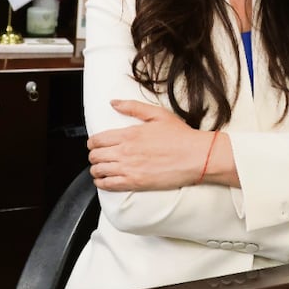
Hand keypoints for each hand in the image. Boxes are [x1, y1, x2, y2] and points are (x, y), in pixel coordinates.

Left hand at [87, 99, 213, 191]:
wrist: (196, 157)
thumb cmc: (180, 136)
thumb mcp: (157, 114)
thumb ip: (133, 107)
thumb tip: (114, 103)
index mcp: (129, 134)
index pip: (97, 140)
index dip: (92, 142)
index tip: (95, 144)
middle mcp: (125, 152)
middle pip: (95, 156)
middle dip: (93, 155)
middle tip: (99, 155)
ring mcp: (129, 169)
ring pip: (98, 171)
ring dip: (96, 169)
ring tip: (100, 168)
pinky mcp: (135, 183)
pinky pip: (109, 185)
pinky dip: (102, 183)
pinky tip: (104, 180)